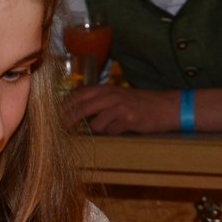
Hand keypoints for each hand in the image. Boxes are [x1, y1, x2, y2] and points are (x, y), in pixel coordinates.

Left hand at [67, 85, 182, 134]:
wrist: (167, 106)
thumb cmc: (140, 103)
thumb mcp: (117, 96)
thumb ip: (98, 101)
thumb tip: (75, 112)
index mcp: (105, 89)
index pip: (77, 95)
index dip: (64, 106)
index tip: (54, 116)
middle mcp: (110, 96)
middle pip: (80, 109)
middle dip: (68, 121)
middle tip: (60, 130)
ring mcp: (119, 107)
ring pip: (95, 124)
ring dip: (99, 130)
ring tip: (112, 127)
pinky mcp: (129, 119)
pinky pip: (112, 131)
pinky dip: (114, 133)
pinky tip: (124, 128)